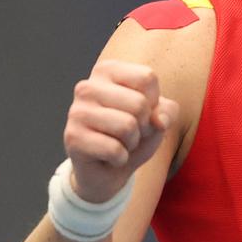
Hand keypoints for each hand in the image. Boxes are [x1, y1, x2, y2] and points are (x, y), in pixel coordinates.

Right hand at [63, 60, 179, 201]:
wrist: (106, 170)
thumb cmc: (132, 135)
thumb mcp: (158, 118)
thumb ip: (168, 112)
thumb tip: (157, 121)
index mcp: (107, 71)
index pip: (147, 78)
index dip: (153, 102)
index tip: (140, 113)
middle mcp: (87, 86)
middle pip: (139, 103)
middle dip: (144, 126)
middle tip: (130, 133)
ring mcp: (77, 111)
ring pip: (127, 127)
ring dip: (132, 143)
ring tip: (120, 144)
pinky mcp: (73, 137)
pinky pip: (115, 150)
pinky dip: (120, 159)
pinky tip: (109, 157)